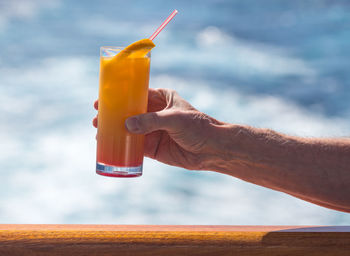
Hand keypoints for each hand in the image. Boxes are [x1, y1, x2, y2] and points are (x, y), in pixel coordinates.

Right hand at [93, 88, 222, 169]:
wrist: (212, 150)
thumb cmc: (198, 127)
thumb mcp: (175, 119)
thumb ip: (152, 121)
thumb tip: (126, 125)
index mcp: (162, 98)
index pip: (136, 94)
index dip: (119, 96)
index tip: (102, 99)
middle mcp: (155, 113)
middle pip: (129, 111)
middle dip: (113, 113)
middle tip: (98, 116)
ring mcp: (153, 131)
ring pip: (129, 128)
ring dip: (115, 129)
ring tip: (99, 130)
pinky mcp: (154, 147)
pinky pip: (135, 145)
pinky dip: (123, 145)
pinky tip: (110, 145)